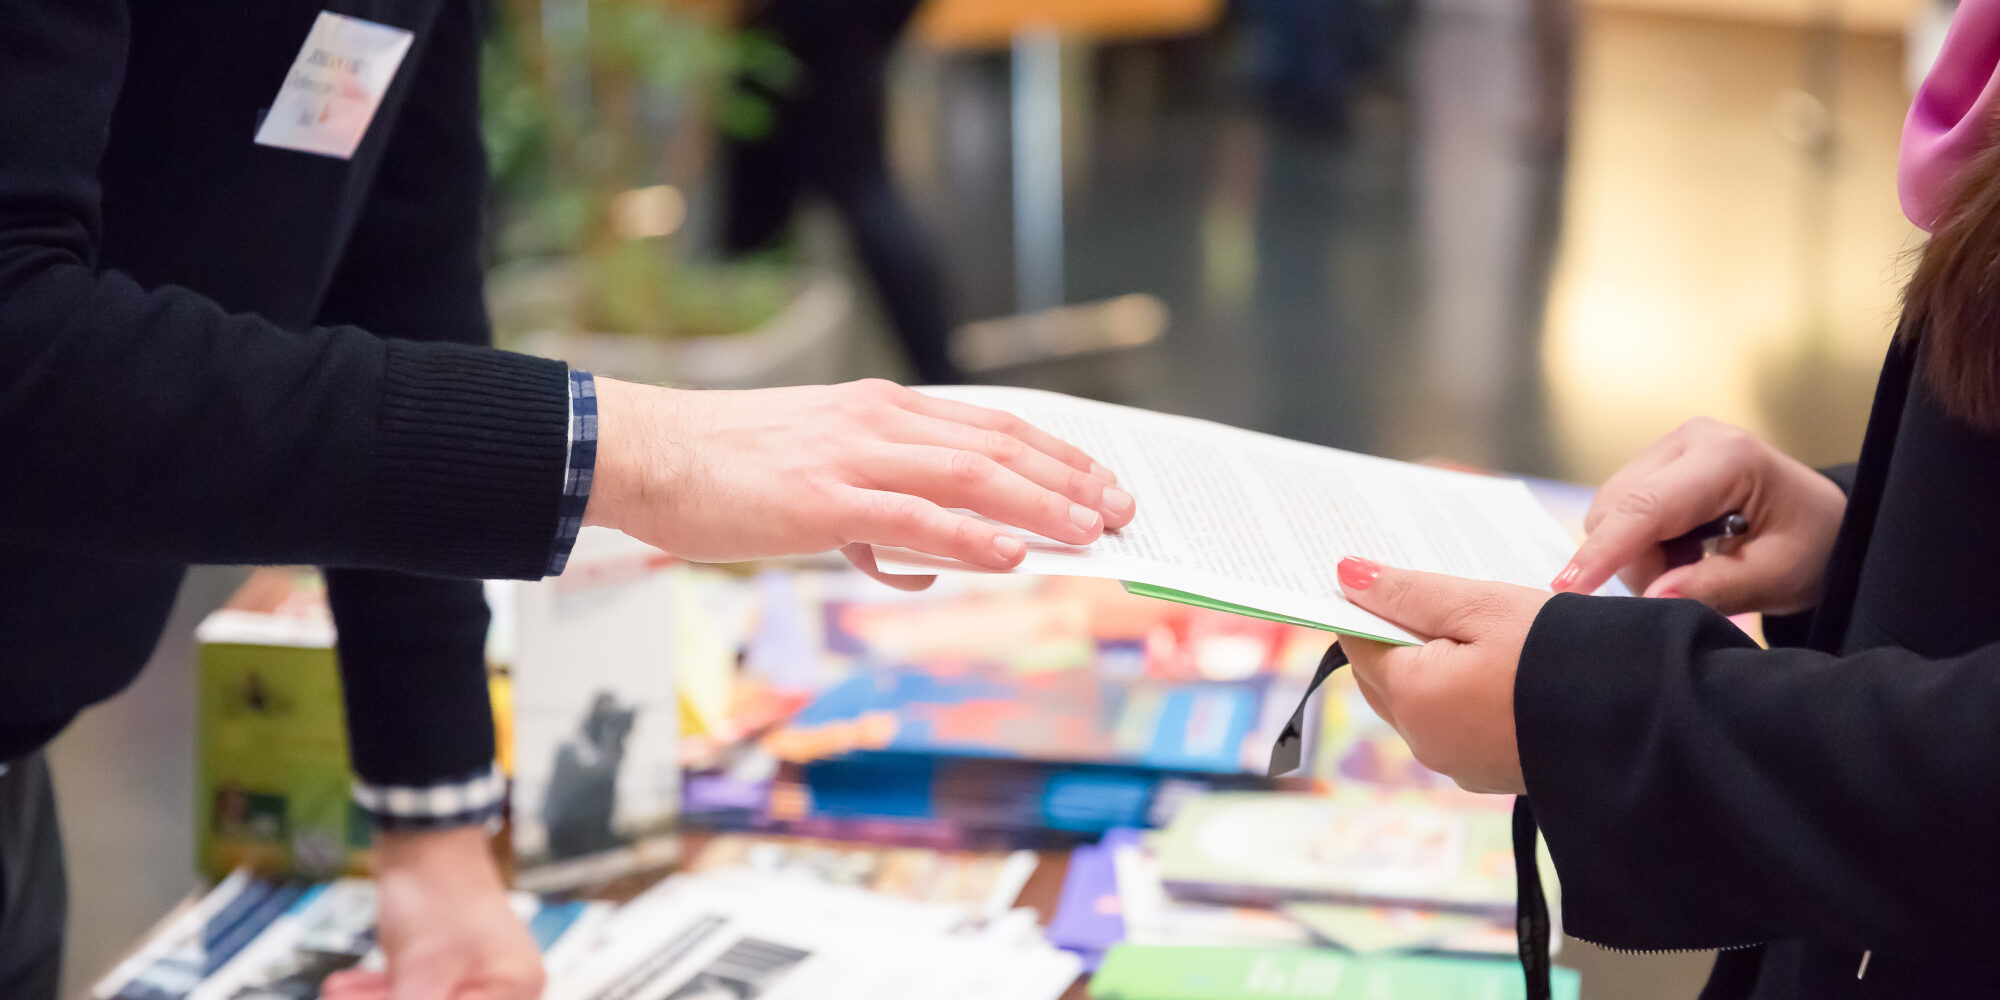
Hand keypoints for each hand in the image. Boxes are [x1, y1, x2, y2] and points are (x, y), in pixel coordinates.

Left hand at [322, 827, 542, 999]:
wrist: (424, 839)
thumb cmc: (434, 894)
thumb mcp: (419, 972)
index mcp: (515, 987)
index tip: (392, 997)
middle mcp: (504, 983)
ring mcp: (477, 972)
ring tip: (337, 992)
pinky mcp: (449, 962)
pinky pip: (415, 990)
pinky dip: (382, 991)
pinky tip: (346, 985)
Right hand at [585, 379, 1134, 587]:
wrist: (647, 451)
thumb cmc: (722, 469)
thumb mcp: (812, 477)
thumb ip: (871, 515)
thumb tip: (912, 564)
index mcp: (879, 410)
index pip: (988, 424)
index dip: (1053, 451)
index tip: (1098, 478)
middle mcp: (878, 421)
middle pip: (998, 444)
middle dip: (1069, 478)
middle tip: (1121, 509)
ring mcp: (854, 456)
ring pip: (971, 475)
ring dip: (1040, 505)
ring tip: (1091, 532)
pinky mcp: (824, 498)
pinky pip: (913, 516)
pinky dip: (970, 534)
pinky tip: (1011, 554)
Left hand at [1336, 557, 1547, 794]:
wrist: (1640, 722)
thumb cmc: (1560, 654)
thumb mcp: (1482, 606)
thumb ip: (1409, 593)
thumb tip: (1345, 575)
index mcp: (1412, 698)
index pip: (1357, 642)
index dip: (1367, 605)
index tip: (1384, 576)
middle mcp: (1424, 740)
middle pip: (1382, 676)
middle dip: (1395, 635)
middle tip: (1426, 592)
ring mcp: (1457, 763)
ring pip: (1418, 702)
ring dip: (1429, 664)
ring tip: (1467, 622)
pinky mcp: (1489, 771)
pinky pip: (1453, 723)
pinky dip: (1458, 692)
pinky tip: (1492, 663)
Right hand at [1551, 417, 1845, 614]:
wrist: (1824, 524)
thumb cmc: (1811, 546)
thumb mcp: (1777, 577)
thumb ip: (1715, 588)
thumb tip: (1653, 599)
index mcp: (1727, 457)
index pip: (1646, 507)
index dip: (1604, 550)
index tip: (1567, 587)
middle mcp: (1689, 439)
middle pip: (1617, 510)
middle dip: (1635, 561)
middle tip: (1687, 587)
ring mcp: (1668, 447)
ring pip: (1610, 513)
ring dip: (1638, 554)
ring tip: (1693, 564)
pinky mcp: (1655, 462)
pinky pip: (1619, 511)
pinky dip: (1641, 543)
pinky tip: (1684, 548)